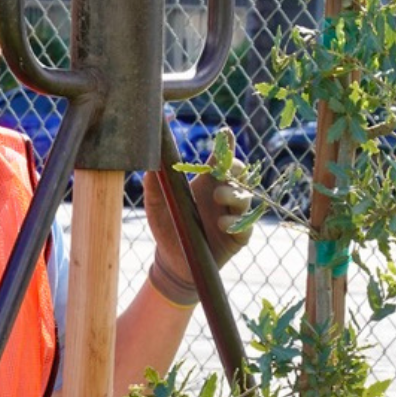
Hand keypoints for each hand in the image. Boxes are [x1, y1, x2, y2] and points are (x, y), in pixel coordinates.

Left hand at [145, 159, 252, 305]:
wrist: (172, 261)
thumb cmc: (166, 228)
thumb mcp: (156, 206)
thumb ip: (154, 186)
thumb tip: (150, 164)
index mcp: (206, 183)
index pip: (220, 161)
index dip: (226, 147)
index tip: (226, 134)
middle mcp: (222, 196)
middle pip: (239, 175)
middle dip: (235, 169)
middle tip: (222, 171)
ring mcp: (232, 216)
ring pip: (245, 198)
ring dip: (234, 194)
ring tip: (218, 197)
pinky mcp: (237, 237)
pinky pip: (245, 226)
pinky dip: (236, 222)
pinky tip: (222, 224)